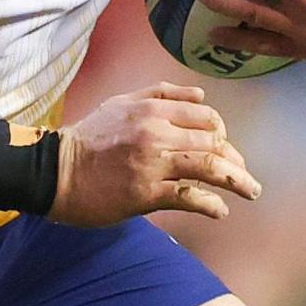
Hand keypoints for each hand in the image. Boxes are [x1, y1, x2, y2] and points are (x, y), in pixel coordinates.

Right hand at [48, 82, 262, 226]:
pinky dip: (211, 205)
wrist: (54, 171)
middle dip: (234, 160)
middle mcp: (156, 133)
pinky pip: (189, 197)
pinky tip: (221, 210)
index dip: (222, 134)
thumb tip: (201, 95)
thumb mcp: (121, 103)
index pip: (207, 118)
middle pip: (213, 143)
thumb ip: (161, 94)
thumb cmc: (88, 138)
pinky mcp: (146, 194)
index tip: (225, 149)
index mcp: (152, 109)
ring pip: (209, 167)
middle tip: (244, 176)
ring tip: (251, 191)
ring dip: (237, 180)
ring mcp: (152, 164)